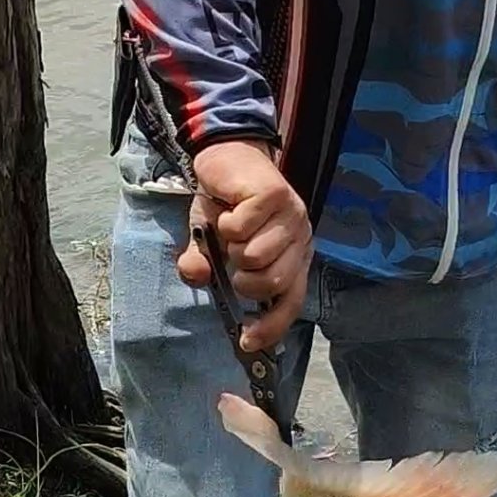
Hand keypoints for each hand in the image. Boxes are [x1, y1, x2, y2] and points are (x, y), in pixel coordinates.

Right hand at [178, 137, 312, 348]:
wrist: (225, 155)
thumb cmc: (223, 205)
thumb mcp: (207, 242)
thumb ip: (202, 265)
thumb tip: (197, 277)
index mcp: (293, 256)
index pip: (291, 301)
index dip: (271, 326)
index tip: (246, 341)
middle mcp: (300, 238)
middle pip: (272, 282)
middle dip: (242, 278)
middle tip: (230, 258)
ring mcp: (292, 216)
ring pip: (255, 257)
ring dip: (231, 247)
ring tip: (229, 230)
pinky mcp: (276, 195)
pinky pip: (242, 229)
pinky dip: (225, 223)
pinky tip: (228, 209)